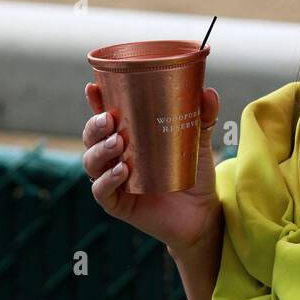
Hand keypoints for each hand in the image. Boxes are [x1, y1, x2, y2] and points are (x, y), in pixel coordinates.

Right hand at [82, 82, 223, 254]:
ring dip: (99, 151)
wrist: (202, 212)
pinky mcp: (119, 204)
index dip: (96, 102)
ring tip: (118, 143)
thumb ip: (203, 117)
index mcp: (129, 137)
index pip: (105, 117)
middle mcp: (116, 157)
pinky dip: (107, 180)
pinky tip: (122, 171)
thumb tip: (208, 92)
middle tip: (110, 119)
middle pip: (91, 138)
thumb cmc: (194, 172)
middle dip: (94, 126)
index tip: (93, 87)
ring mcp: (115, 181)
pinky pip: (102, 192)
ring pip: (91, 163)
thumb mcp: (199, 142)